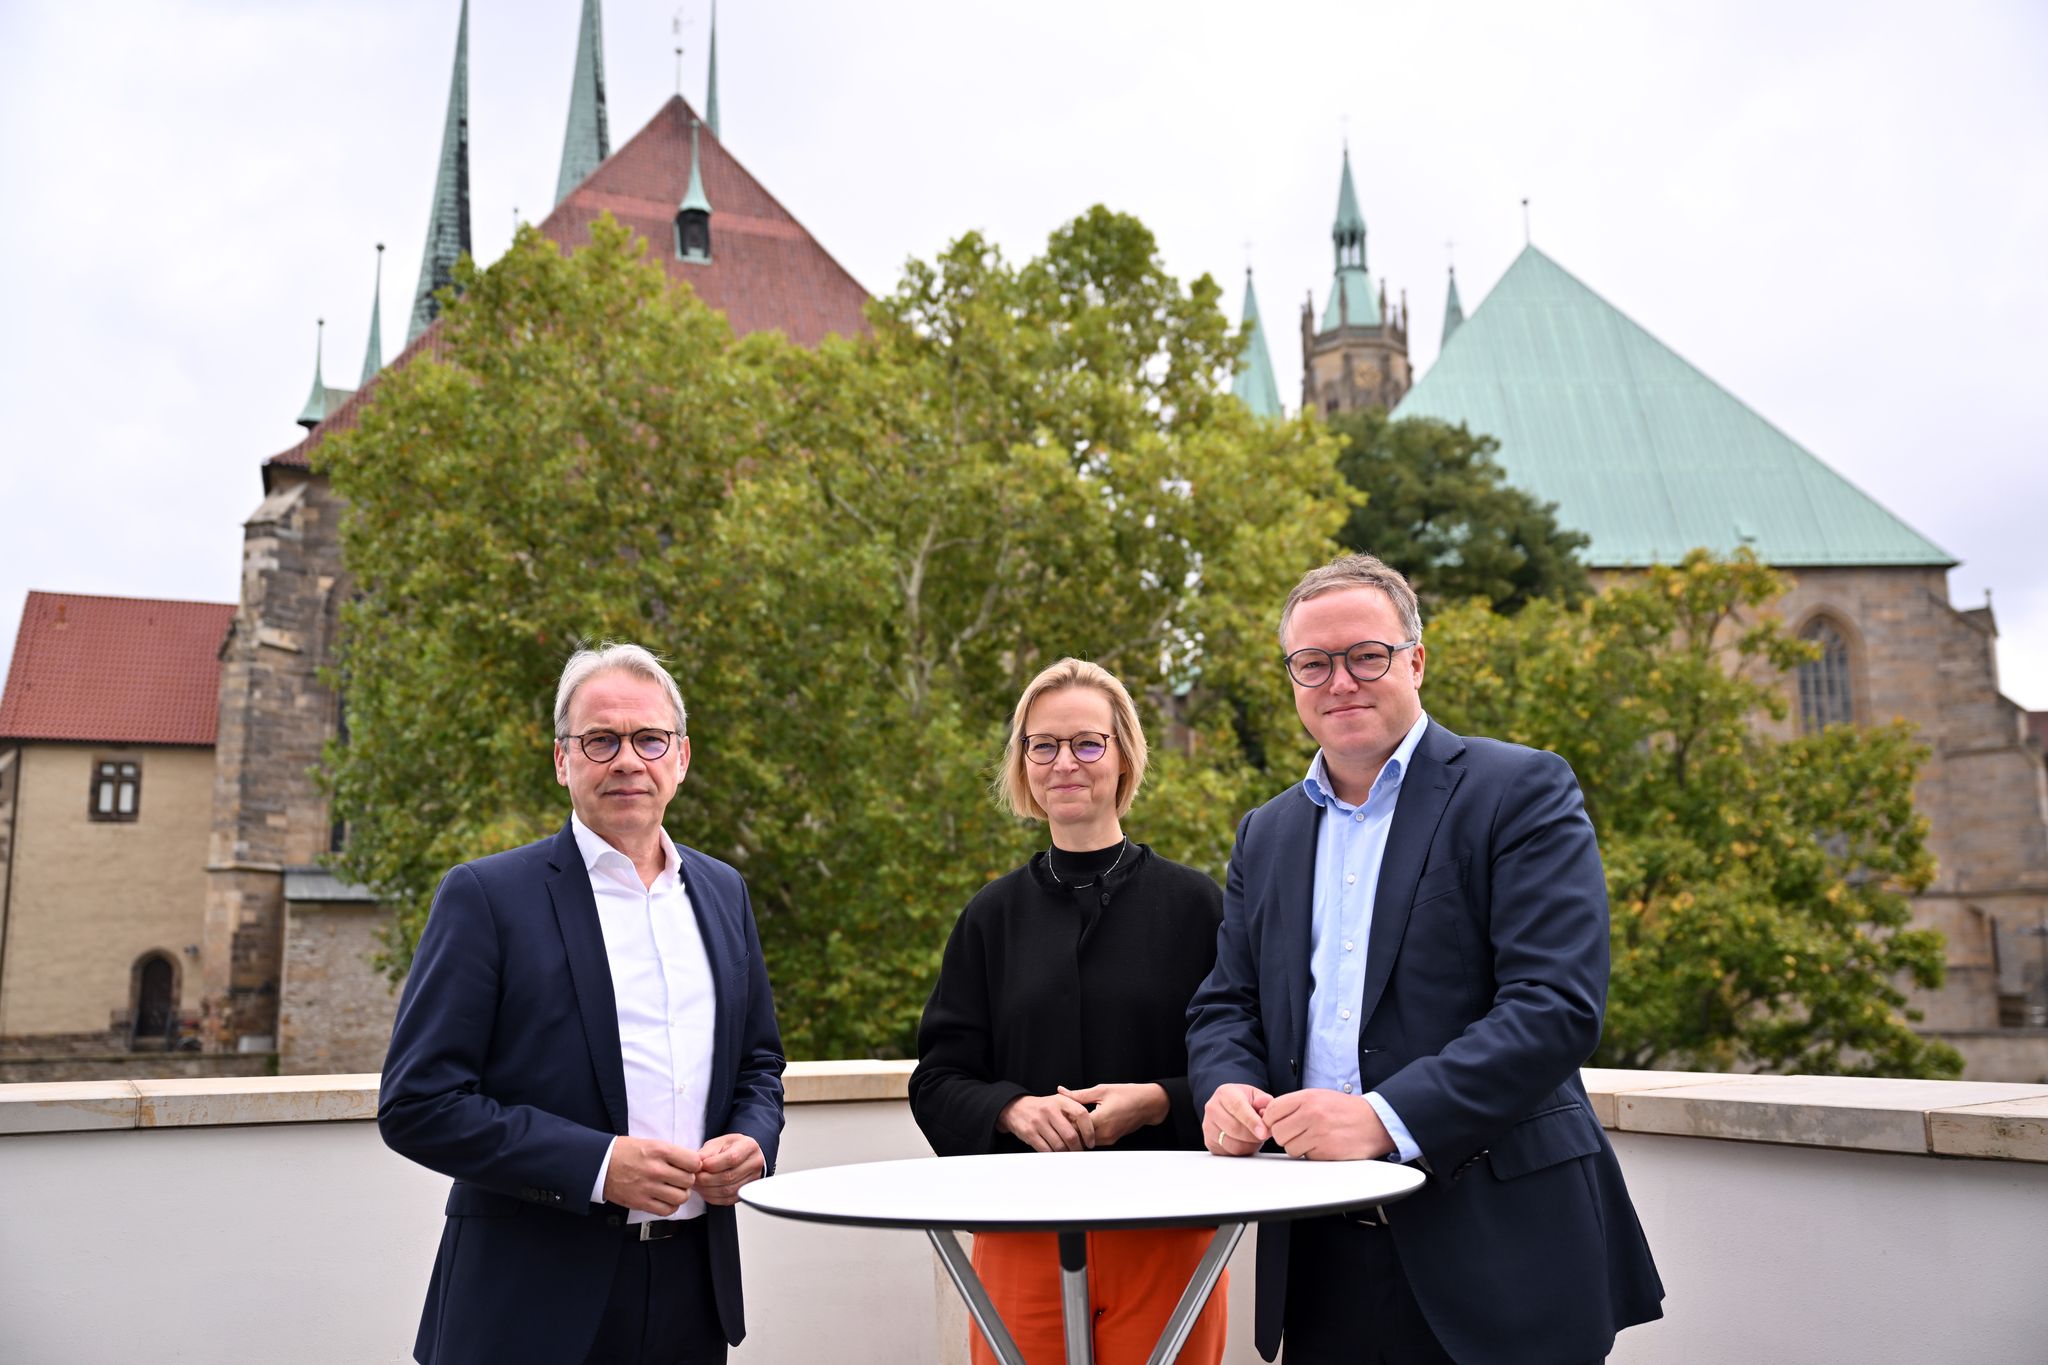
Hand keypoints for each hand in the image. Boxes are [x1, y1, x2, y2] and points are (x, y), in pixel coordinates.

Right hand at [603, 1136, 701, 1214]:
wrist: (600, 1164)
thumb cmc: (626, 1152)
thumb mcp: (650, 1143)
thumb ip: (672, 1153)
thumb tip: (694, 1163)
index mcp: (659, 1150)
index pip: (693, 1162)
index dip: (694, 1165)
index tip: (689, 1166)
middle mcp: (656, 1169)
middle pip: (689, 1180)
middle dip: (687, 1179)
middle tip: (680, 1177)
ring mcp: (648, 1187)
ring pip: (681, 1197)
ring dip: (680, 1194)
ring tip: (673, 1189)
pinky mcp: (641, 1202)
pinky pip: (667, 1210)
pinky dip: (670, 1206)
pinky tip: (665, 1199)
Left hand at [694, 1132, 765, 1204]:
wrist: (742, 1155)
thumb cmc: (730, 1147)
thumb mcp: (719, 1143)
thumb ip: (707, 1152)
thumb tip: (697, 1163)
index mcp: (749, 1146)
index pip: (732, 1158)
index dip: (713, 1164)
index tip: (700, 1165)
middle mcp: (754, 1164)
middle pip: (729, 1177)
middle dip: (706, 1179)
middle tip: (694, 1177)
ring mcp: (752, 1180)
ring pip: (727, 1190)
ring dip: (707, 1190)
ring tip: (697, 1184)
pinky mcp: (745, 1193)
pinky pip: (727, 1200)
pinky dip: (712, 1197)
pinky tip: (704, 1191)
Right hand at [999, 1092, 1097, 1151]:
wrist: (1016, 1108)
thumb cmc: (1043, 1108)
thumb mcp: (1058, 1101)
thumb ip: (1074, 1110)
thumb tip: (1093, 1128)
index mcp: (1060, 1100)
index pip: (1081, 1114)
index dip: (1089, 1130)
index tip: (1090, 1142)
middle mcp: (1049, 1110)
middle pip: (1070, 1135)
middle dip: (1078, 1148)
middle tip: (1080, 1152)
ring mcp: (1038, 1122)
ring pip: (1059, 1145)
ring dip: (1067, 1154)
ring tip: (1069, 1154)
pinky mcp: (1030, 1133)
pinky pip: (1046, 1150)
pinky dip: (1054, 1156)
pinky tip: (1057, 1155)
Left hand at [1057, 1083, 1168, 1147]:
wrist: (1148, 1104)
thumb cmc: (1127, 1094)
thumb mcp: (1101, 1090)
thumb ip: (1079, 1094)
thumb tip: (1061, 1091)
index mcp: (1101, 1120)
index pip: (1073, 1127)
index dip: (1063, 1120)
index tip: (1056, 1113)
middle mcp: (1105, 1134)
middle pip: (1077, 1137)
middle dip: (1067, 1128)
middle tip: (1059, 1117)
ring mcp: (1109, 1139)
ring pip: (1085, 1141)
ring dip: (1076, 1132)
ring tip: (1070, 1119)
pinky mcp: (1111, 1140)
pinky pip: (1093, 1140)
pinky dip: (1085, 1133)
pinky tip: (1082, 1123)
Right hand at [1202, 1083, 1273, 1156]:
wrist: (1227, 1108)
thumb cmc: (1244, 1101)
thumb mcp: (1255, 1095)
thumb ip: (1264, 1100)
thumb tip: (1267, 1105)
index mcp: (1224, 1093)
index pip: (1238, 1107)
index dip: (1252, 1121)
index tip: (1263, 1132)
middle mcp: (1212, 1108)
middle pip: (1235, 1129)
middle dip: (1254, 1136)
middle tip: (1265, 1134)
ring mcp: (1208, 1126)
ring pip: (1233, 1144)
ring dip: (1250, 1145)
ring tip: (1256, 1137)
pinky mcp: (1209, 1142)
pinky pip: (1230, 1153)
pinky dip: (1243, 1151)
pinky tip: (1246, 1142)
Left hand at [1263, 1089, 1394, 1160]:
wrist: (1375, 1122)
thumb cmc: (1345, 1110)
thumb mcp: (1318, 1096)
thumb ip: (1294, 1104)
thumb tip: (1268, 1115)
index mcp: (1307, 1098)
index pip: (1273, 1110)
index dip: (1272, 1120)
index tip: (1278, 1123)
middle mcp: (1311, 1114)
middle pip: (1277, 1132)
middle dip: (1284, 1135)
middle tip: (1297, 1133)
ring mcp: (1318, 1133)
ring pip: (1289, 1147)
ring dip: (1297, 1146)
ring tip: (1312, 1139)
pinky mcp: (1326, 1151)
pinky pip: (1305, 1157)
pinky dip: (1311, 1154)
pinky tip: (1322, 1145)